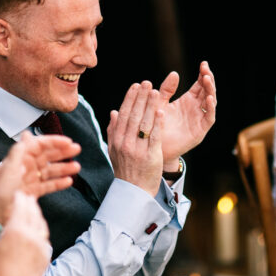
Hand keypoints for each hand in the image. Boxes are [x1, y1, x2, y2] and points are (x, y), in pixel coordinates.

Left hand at [0, 131, 80, 221]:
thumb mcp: (9, 167)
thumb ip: (19, 150)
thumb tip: (27, 134)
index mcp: (21, 157)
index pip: (41, 144)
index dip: (54, 141)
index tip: (67, 141)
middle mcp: (28, 166)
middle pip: (48, 155)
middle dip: (63, 152)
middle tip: (77, 150)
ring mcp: (32, 178)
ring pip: (51, 170)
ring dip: (64, 168)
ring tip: (76, 167)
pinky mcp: (34, 191)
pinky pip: (49, 185)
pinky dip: (59, 183)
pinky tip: (68, 181)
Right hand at [0, 191, 50, 275]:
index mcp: (16, 230)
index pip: (21, 205)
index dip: (19, 197)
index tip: (17, 193)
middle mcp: (32, 234)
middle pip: (34, 210)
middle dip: (29, 202)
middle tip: (26, 198)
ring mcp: (42, 243)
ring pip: (42, 222)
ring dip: (37, 214)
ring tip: (31, 211)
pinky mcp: (47, 253)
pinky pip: (45, 235)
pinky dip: (40, 228)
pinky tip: (35, 230)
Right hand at [107, 81, 164, 195]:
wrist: (133, 192)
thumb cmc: (125, 170)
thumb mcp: (114, 150)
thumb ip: (113, 130)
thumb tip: (113, 111)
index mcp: (116, 140)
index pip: (123, 114)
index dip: (129, 99)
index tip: (135, 86)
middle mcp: (125, 143)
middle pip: (133, 116)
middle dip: (140, 98)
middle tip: (147, 83)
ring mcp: (137, 150)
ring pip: (144, 124)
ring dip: (150, 106)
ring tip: (156, 92)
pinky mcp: (150, 157)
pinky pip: (154, 137)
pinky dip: (157, 124)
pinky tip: (161, 111)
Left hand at [157, 61, 215, 168]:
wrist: (153, 147)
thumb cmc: (155, 125)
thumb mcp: (159, 103)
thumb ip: (166, 90)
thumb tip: (174, 73)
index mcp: (187, 101)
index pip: (199, 85)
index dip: (203, 74)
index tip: (203, 64)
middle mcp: (196, 109)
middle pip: (207, 91)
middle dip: (208, 79)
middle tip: (206, 69)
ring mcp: (199, 119)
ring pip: (210, 103)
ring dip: (211, 91)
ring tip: (207, 79)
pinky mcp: (200, 131)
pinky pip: (209, 118)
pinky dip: (211, 108)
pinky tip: (209, 99)